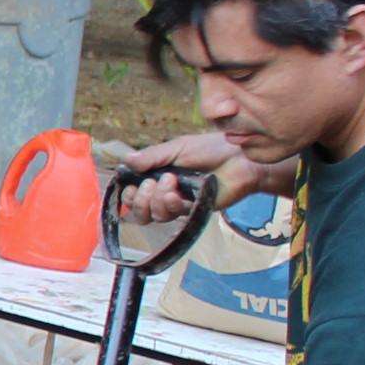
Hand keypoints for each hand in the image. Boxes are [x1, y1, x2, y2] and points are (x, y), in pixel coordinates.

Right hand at [109, 132, 288, 225]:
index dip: (128, 197)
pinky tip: (175, 192)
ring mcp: (180, 205)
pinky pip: (173, 215)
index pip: (134, 197)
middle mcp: (166, 195)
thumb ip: (151, 157)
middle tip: (148, 184)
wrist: (239, 157)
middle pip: (141, 213)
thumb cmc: (211, 149)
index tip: (130, 186)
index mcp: (158, 178)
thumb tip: (125, 161)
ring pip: (155, 216)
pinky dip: (169, 203)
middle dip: (139, 201)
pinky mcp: (194, 212)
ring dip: (156, 200)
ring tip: (170, 181)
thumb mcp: (176, 148)